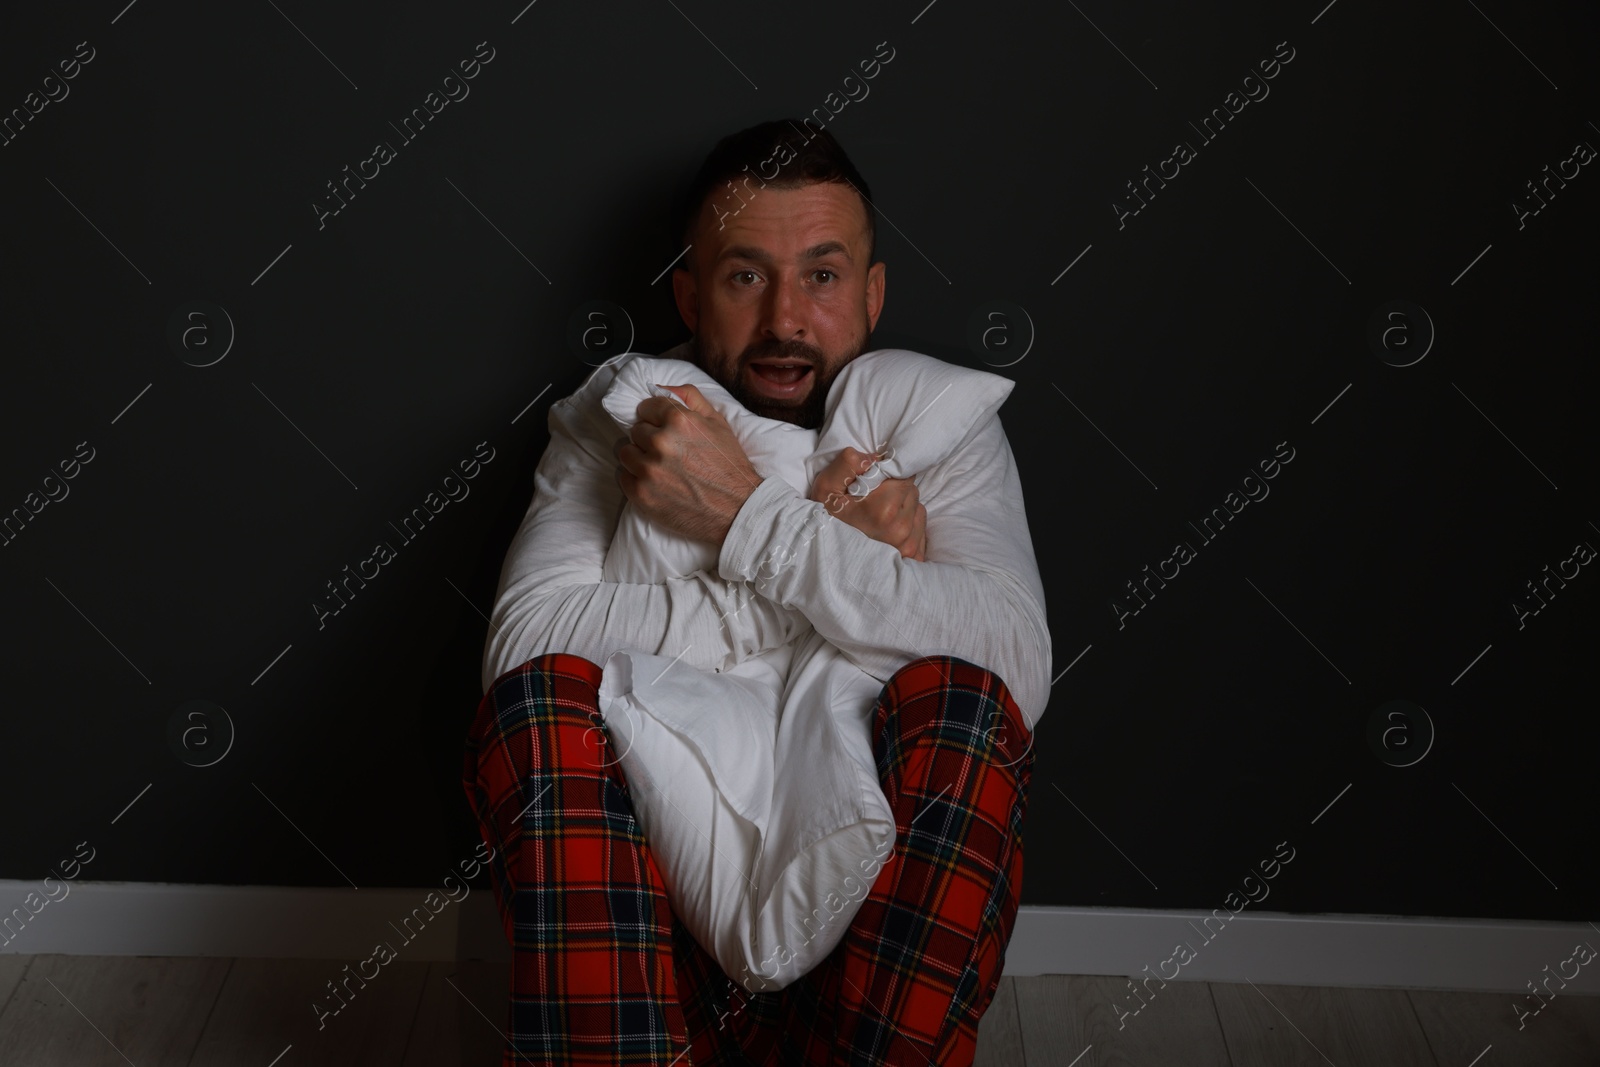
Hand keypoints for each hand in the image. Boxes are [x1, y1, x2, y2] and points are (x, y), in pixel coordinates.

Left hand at [615, 383, 763, 545]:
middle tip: (668, 452)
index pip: (646, 407)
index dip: (656, 418)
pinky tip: (656, 483)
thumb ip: (689, 397)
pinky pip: (623, 477)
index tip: (664, 429)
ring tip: (660, 467)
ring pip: (626, 452)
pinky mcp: (641, 494)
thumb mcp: (718, 422)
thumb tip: (661, 386)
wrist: (738, 510)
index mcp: (679, 420)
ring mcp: (648, 470)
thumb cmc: (729, 466)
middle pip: (636, 430)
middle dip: (649, 438)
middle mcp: (661, 443)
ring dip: (639, 458)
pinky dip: (635, 479)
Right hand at [808, 446, 926, 560]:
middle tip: (873, 504)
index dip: (888, 478)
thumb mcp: (826, 488)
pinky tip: (888, 534)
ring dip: (903, 510)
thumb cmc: (824, 522)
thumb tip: (877, 458)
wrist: (824, 561)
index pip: (905, 476)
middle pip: (912, 492)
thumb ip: (849, 464)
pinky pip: (922, 531)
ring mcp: (909, 547)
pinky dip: (909, 529)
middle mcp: (901, 530)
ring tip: (879, 520)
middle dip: (895, 493)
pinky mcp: (914, 558)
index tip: (873, 488)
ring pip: (918, 510)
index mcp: (883, 510)